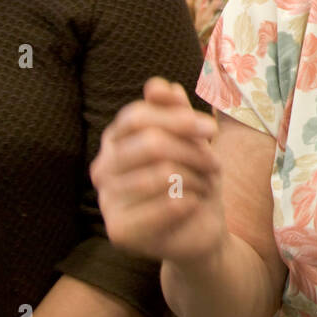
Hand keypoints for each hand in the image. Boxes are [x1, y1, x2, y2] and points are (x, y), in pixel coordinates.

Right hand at [90, 78, 225, 265]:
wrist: (200, 228)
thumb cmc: (194, 177)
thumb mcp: (192, 139)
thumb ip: (175, 111)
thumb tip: (157, 85)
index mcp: (115, 140)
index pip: (137, 116)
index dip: (177, 118)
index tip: (210, 129)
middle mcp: (102, 168)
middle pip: (150, 143)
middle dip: (192, 151)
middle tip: (214, 164)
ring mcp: (107, 201)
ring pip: (162, 174)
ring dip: (196, 178)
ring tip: (204, 185)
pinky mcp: (120, 231)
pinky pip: (167, 204)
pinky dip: (192, 201)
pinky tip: (193, 205)